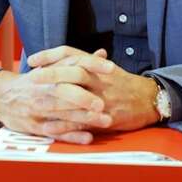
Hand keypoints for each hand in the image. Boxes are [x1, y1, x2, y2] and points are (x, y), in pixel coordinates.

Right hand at [0, 61, 113, 144]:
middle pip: (65, 91)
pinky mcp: (35, 126)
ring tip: (106, 121)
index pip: (73, 64)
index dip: (92, 65)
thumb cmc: (34, 82)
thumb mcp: (51, 67)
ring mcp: (38, 108)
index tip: (112, 68)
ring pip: (62, 113)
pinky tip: (88, 137)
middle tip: (103, 103)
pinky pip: (55, 132)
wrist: (0, 97)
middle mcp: (43, 88)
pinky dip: (72, 135)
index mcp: (49, 71)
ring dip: (85, 118)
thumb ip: (77, 61)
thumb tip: (103, 53)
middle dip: (84, 97)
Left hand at [27, 46, 160, 132]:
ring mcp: (104, 98)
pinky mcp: (107, 117)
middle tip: (32, 78)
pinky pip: (83, 122)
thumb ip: (86, 63)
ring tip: (34, 104)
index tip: (33, 60)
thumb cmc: (124, 84)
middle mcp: (100, 79)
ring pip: (78, 97)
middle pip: (74, 72)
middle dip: (51, 74)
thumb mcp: (106, 69)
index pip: (71, 53)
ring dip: (54, 101)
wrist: (150, 100)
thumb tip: (64, 58)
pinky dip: (65, 126)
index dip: (50, 55)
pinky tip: (49, 128)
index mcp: (97, 66)